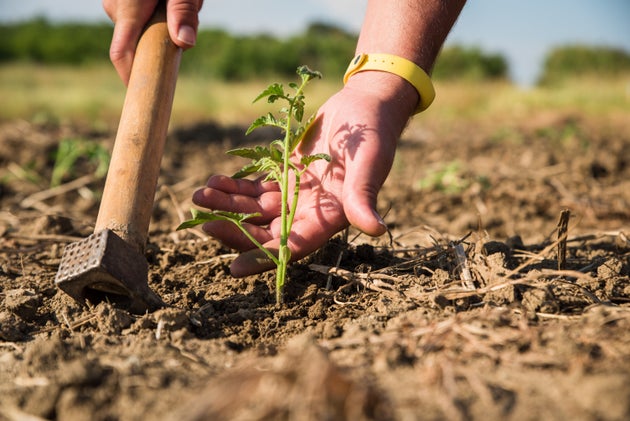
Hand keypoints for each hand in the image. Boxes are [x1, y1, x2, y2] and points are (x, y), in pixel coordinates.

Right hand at [103, 0, 202, 83]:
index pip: (121, 54)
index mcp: (128, 8)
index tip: (145, 96)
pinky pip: (138, 21)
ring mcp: (116, 5)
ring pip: (140, 33)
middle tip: (188, 24)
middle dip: (162, 45)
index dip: (131, 79)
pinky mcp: (122, 3)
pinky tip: (169, 2)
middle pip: (136, 45)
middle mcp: (116, 9)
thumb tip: (185, 44)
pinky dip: (157, 18)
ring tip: (181, 4)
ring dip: (163, 28)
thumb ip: (183, 13)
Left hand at [192, 71, 417, 276]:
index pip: (293, 246)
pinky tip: (215, 181)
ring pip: (255, 209)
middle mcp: (311, 211)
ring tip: (199, 196)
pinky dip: (235, 187)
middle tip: (203, 220)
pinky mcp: (287, 174)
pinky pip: (256, 187)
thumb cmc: (373, 133)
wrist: (366, 105)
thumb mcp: (369, 163)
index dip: (264, 257)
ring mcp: (296, 194)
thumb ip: (364, 196)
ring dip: (228, 206)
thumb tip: (377, 229)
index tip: (233, 267)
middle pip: (266, 231)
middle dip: (234, 229)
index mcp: (330, 217)